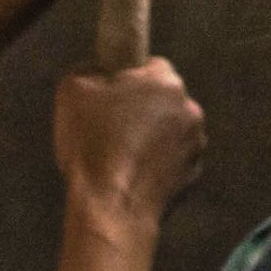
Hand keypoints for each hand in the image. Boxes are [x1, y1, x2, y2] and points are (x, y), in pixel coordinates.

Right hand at [54, 57, 206, 226]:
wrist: (111, 205)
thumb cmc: (93, 144)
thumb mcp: (74, 90)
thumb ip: (91, 69)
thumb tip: (100, 71)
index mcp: (166, 82)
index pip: (151, 66)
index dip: (127, 78)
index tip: (110, 96)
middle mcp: (191, 109)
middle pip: (163, 99)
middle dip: (142, 107)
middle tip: (111, 126)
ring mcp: (196, 144)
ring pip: (171, 129)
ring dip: (153, 136)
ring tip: (120, 154)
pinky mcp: (194, 174)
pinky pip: (173, 159)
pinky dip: (158, 162)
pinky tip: (133, 172)